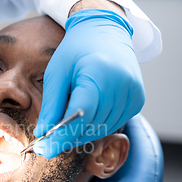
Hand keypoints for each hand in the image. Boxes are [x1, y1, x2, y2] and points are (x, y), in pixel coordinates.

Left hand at [33, 9, 144, 157]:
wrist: (105, 30)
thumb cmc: (76, 50)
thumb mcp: (57, 73)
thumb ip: (51, 105)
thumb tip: (43, 134)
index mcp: (98, 74)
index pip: (80, 115)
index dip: (62, 136)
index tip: (45, 150)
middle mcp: (121, 84)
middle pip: (92, 125)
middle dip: (67, 138)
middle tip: (47, 145)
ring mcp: (133, 93)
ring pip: (103, 128)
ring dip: (81, 134)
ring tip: (62, 129)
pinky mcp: (138, 99)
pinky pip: (114, 123)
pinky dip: (96, 127)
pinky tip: (84, 119)